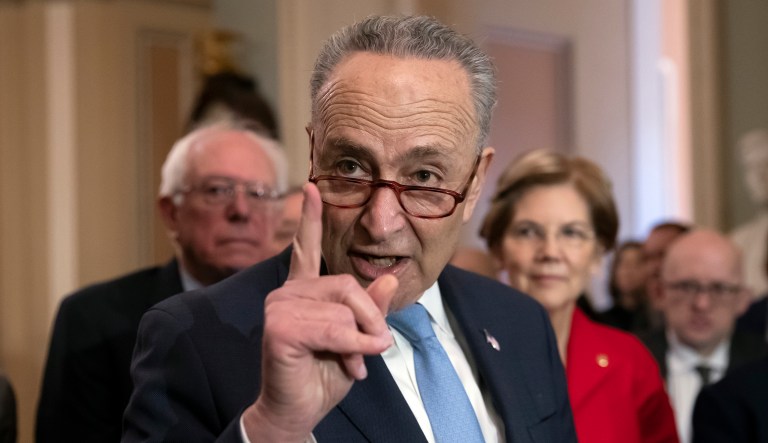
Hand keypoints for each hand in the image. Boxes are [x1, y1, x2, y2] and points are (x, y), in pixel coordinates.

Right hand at [242, 183, 396, 441]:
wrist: (299, 411)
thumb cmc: (325, 375)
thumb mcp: (358, 339)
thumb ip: (370, 309)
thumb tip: (389, 278)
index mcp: (303, 291)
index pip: (306, 248)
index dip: (309, 217)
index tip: (310, 187)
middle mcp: (288, 292)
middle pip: (348, 284)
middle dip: (369, 321)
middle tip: (369, 352)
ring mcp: (279, 306)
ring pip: (344, 309)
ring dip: (360, 342)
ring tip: (353, 364)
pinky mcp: (279, 327)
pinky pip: (335, 329)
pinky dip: (352, 349)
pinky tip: (350, 365)